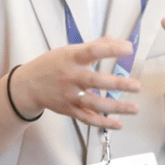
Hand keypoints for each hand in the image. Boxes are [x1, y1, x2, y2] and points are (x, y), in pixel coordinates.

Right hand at [11, 37, 139, 129]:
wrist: (28, 85)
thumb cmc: (51, 64)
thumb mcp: (68, 51)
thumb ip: (93, 46)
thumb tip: (117, 40)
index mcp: (71, 58)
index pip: (93, 51)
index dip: (112, 49)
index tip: (129, 48)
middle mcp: (71, 77)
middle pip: (95, 81)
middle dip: (118, 84)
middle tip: (136, 85)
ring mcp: (69, 95)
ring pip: (94, 104)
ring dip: (116, 107)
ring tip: (135, 108)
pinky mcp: (69, 110)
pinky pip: (88, 118)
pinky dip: (103, 123)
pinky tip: (119, 124)